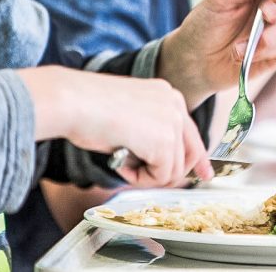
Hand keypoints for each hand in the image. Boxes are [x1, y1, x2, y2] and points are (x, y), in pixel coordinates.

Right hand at [19, 67, 212, 186]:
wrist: (72, 101)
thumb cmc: (87, 108)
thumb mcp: (129, 117)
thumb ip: (150, 133)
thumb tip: (160, 162)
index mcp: (167, 95)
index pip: (191, 132)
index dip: (197, 158)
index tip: (203, 174)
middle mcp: (175, 105)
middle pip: (191, 153)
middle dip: (172, 173)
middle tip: (147, 179)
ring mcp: (172, 122)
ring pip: (175, 170)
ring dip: (148, 176)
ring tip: (123, 163)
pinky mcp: (164, 142)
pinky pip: (162, 176)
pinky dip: (140, 179)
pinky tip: (122, 165)